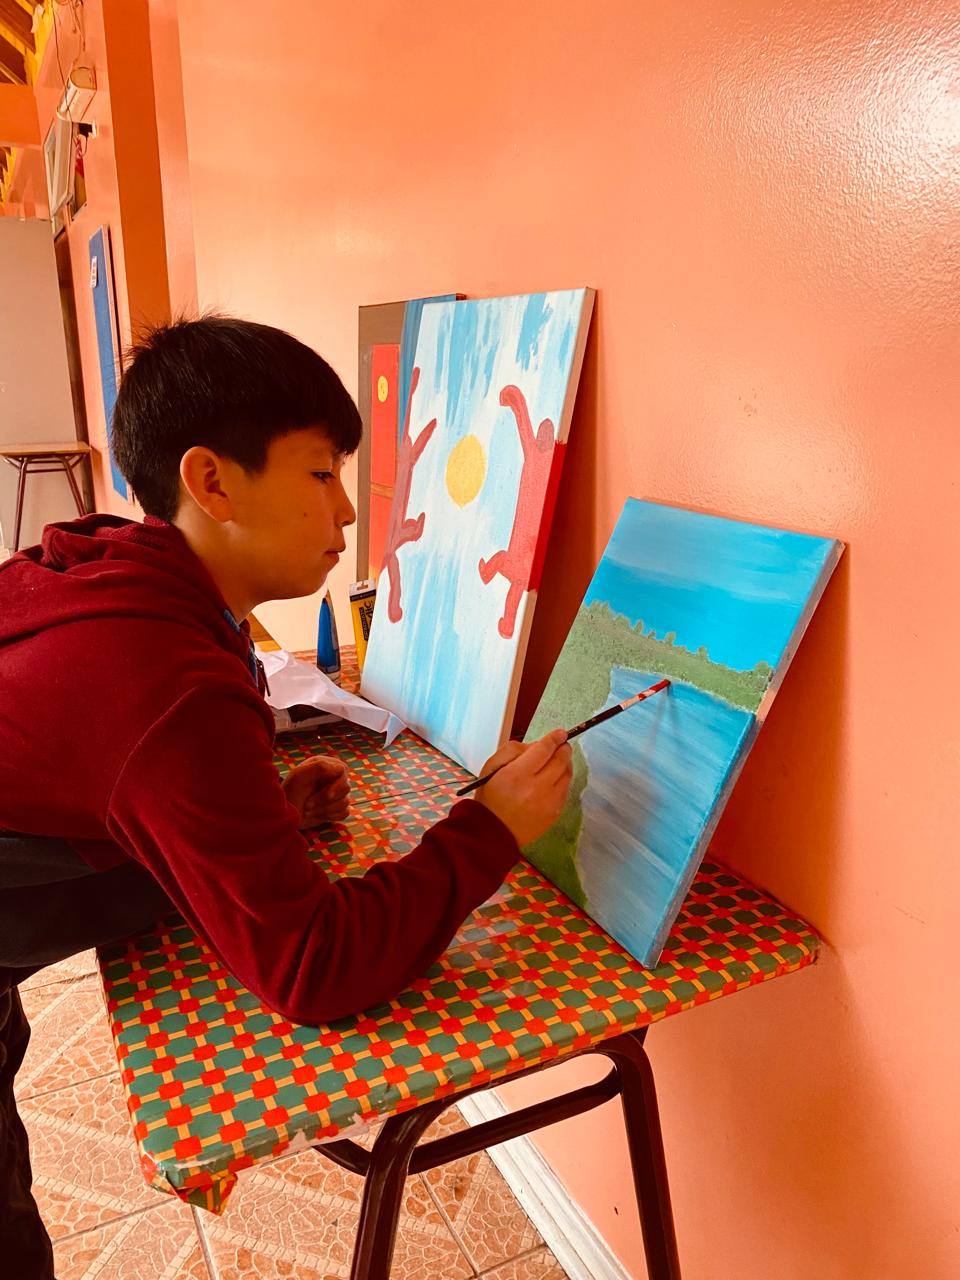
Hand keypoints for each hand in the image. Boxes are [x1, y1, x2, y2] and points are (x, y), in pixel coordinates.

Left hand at [282, 755, 350, 827]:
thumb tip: (341, 769)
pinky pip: (345, 812)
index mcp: (327, 765)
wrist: (285, 812)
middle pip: (345, 788)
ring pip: (345, 802)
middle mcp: (334, 777)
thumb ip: (319, 767)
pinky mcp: (338, 807)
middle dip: (325, 800)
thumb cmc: (290, 791)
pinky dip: (331, 816)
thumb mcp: (299, 775)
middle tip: (308, 806)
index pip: (343, 771)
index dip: (337, 785)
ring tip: (307, 811)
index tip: (329, 795)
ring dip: (324, 809)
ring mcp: (337, 793)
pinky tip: (317, 815)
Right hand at [473, 729, 572, 847]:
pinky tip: (554, 780)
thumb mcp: (491, 767)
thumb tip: (536, 746)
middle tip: (561, 745)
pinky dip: (562, 781)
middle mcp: (537, 787)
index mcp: (518, 774)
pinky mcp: (555, 813)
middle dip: (563, 749)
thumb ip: (512, 750)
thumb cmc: (490, 797)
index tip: (560, 733)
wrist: (492, 832)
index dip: (555, 738)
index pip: (544, 749)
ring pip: (567, 775)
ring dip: (565, 764)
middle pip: (561, 760)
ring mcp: (549, 802)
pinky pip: (565, 790)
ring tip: (557, 761)